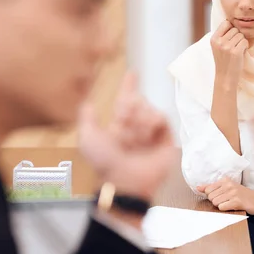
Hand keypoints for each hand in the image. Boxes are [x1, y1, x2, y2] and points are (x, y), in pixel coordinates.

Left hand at [79, 72, 175, 201]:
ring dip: (139, 116)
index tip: (133, 73)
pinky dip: (152, 120)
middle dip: (129, 105)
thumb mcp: (88, 138)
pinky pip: (162, 118)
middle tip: (123, 116)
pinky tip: (145, 131)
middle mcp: (136, 128)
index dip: (129, 86)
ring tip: (133, 132)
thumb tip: (87, 102)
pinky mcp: (166, 140)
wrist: (125, 180)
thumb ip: (87, 119)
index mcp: (119, 127)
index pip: (126, 101)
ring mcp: (152, 135)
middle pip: (138, 101)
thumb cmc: (104, 162)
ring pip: (149, 108)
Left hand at [197, 177, 253, 214]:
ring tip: (230, 203)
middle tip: (226, 200)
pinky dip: (225, 209)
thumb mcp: (227, 187)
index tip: (220, 196)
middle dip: (216, 201)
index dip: (212, 196)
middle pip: (211, 197)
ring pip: (215, 203)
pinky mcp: (236, 202)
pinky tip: (232, 206)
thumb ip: (211, 187)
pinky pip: (222, 207)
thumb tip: (198, 188)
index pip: (208, 190)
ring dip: (221, 205)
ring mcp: (233, 193)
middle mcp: (229, 185)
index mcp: (225, 180)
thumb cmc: (241, 194)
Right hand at [210, 20, 248, 86]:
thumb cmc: (224, 61)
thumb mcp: (218, 47)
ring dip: (242, 42)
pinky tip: (241, 53)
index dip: (231, 28)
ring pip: (241, 35)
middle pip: (235, 29)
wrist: (225, 77)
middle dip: (237, 36)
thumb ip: (223, 35)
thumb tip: (234, 21)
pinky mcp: (235, 52)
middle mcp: (219, 42)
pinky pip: (245, 41)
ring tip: (237, 50)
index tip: (232, 37)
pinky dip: (245, 46)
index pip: (226, 23)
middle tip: (235, 46)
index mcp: (213, 39)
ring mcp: (227, 47)